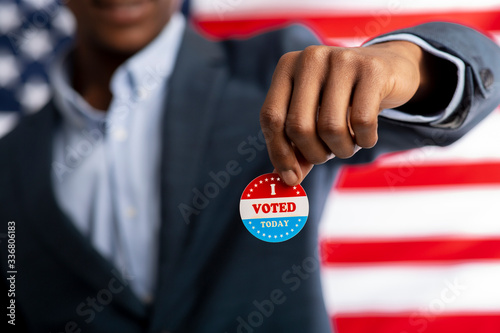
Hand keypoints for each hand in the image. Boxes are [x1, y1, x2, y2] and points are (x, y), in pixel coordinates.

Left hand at [260, 41, 427, 185]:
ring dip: (341, 150)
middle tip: (328, 156)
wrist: (389, 68)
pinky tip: (366, 136)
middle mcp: (309, 58)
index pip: (271, 117)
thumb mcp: (314, 117)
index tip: (291, 178)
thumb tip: (287, 180)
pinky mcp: (372, 69)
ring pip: (330, 127)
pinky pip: (362, 122)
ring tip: (348, 145)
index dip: (279, 152)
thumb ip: (298, 146)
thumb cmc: (343, 99)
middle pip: (299, 126)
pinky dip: (364, 140)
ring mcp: (341, 59)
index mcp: (287, 68)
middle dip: (314, 154)